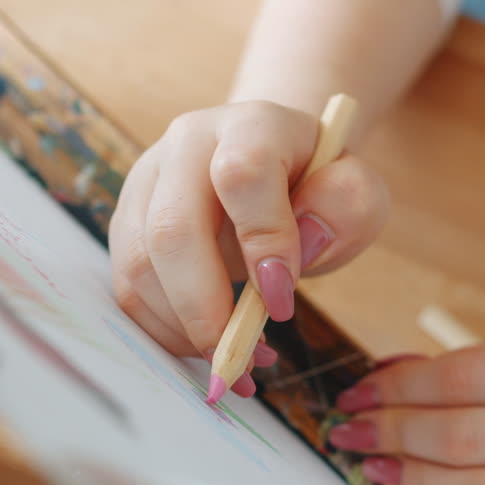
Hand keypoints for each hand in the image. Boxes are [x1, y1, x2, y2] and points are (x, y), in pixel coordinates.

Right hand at [109, 101, 389, 369]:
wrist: (275, 166)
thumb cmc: (317, 187)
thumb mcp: (357, 193)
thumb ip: (347, 208)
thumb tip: (292, 251)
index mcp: (252, 124)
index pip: (242, 174)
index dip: (261, 241)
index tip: (282, 301)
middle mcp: (187, 143)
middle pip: (172, 228)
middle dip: (204, 310)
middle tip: (241, 360)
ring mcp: (147, 179)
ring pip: (139, 264)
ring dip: (182, 329)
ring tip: (231, 358)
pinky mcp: (127, 220)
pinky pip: (127, 287)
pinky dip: (164, 331)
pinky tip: (206, 344)